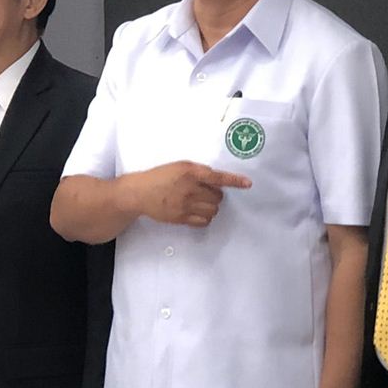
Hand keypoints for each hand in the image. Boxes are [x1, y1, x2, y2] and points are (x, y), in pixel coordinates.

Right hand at [124, 162, 250, 227]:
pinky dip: (205, 217)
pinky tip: (197, 212)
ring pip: (213, 210)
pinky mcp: (181, 218)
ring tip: (201, 202)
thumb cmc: (160, 176)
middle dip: (216, 195)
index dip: (235, 181)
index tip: (248, 184)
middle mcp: (190, 189)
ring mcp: (185, 205)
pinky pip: (204, 222)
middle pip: (218, 197)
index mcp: (190, 172)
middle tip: (206, 192)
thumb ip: (198, 171)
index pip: (218, 177)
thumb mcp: (179, 166)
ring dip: (211, 207)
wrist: (139, 192)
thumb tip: (215, 180)